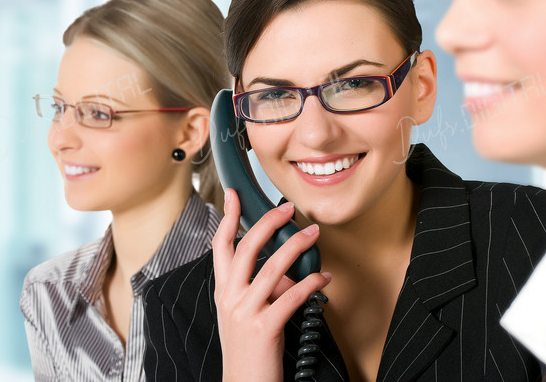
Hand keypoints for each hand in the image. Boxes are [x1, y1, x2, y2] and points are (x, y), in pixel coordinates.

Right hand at [213, 189, 331, 381]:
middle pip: (247, 247)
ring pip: (273, 268)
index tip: (234, 195)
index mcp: (224, 291)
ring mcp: (244, 313)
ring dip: (297, 247)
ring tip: (314, 235)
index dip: (228, 217)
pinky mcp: (264, 328)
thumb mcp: (247, 313)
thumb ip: (262, 288)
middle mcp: (230, 298)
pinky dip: (312, 283)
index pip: (221, 245)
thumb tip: (288, 271)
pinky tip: (323, 278)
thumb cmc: (250, 351)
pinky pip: (292, 296)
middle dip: (269, 222)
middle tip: (288, 208)